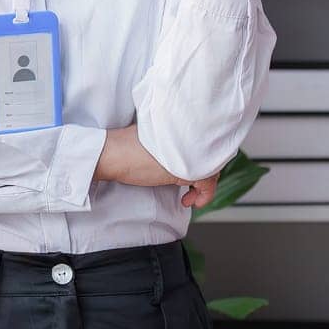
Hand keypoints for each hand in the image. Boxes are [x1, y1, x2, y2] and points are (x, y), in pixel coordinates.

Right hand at [93, 124, 220, 207]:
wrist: (115, 154)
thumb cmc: (126, 148)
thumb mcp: (154, 142)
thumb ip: (171, 144)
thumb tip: (180, 156)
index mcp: (182, 126)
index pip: (207, 141)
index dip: (205, 158)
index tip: (196, 170)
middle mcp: (191, 138)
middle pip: (213, 155)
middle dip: (207, 173)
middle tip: (194, 187)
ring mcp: (191, 153)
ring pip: (212, 169)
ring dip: (205, 186)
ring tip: (192, 195)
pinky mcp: (189, 170)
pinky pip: (208, 184)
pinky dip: (204, 196)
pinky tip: (193, 201)